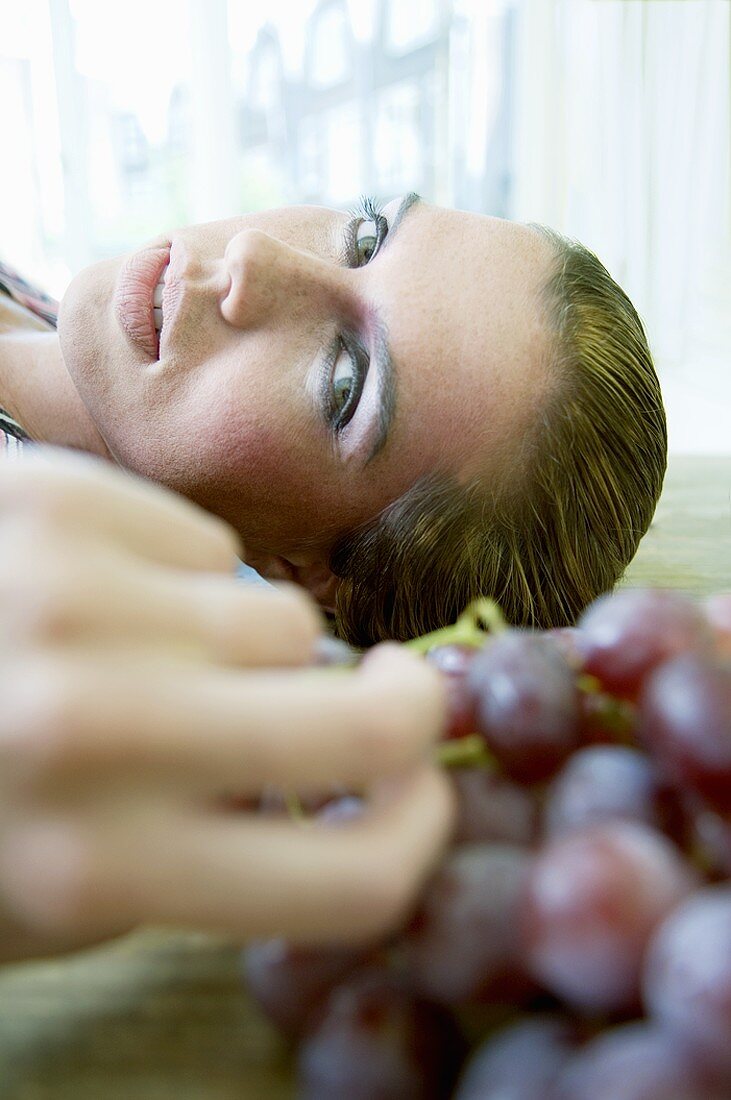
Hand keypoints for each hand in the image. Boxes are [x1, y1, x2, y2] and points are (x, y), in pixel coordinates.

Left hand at [0, 448, 451, 961]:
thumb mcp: (53, 896)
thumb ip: (200, 861)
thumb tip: (322, 783)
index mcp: (99, 865)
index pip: (356, 881)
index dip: (420, 840)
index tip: (419, 797)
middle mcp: (99, 729)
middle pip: (374, 726)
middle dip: (404, 712)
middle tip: (387, 694)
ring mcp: (78, 596)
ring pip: (282, 619)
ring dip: (247, 649)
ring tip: (160, 655)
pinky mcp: (57, 497)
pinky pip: (209, 545)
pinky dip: (181, 579)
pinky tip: (105, 596)